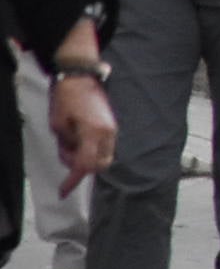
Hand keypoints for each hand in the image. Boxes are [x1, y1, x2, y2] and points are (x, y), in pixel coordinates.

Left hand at [47, 77, 114, 193]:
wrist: (81, 76)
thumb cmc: (66, 99)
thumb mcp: (57, 125)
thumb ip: (67, 145)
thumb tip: (73, 157)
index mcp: (94, 132)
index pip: (85, 164)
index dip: (73, 181)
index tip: (63, 192)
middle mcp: (108, 133)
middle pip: (100, 165)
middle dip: (82, 168)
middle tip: (65, 154)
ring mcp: (112, 128)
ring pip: (104, 157)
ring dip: (86, 158)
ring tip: (70, 142)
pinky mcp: (112, 125)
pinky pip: (104, 147)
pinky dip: (91, 150)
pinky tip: (78, 138)